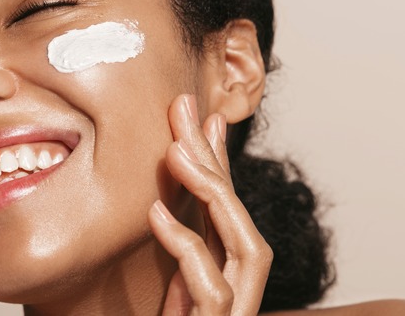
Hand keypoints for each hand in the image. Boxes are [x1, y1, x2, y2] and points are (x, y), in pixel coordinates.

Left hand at [148, 95, 272, 315]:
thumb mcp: (169, 289)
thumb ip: (177, 254)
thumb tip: (164, 203)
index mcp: (224, 279)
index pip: (227, 213)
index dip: (218, 163)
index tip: (203, 118)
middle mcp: (238, 293)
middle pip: (237, 219)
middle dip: (214, 161)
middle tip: (183, 109)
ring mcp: (233, 315)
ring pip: (247, 250)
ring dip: (214, 195)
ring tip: (175, 151)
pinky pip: (214, 293)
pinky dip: (189, 249)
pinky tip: (156, 215)